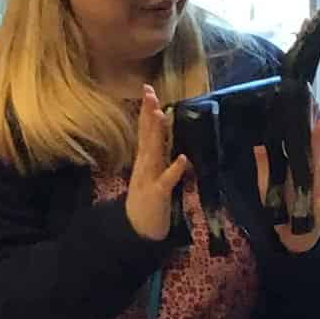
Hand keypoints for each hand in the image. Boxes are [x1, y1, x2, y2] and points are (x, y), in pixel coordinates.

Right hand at [126, 86, 187, 242]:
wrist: (137, 229)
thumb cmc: (148, 201)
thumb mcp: (152, 174)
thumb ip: (158, 155)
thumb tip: (164, 134)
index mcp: (145, 160)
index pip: (145, 130)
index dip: (146, 110)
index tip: (148, 89)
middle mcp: (145, 165)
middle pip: (146, 135)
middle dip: (148, 113)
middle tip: (149, 91)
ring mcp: (149, 178)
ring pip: (153, 152)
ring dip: (156, 133)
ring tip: (159, 113)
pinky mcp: (158, 194)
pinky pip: (167, 180)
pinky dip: (174, 169)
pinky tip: (182, 158)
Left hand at [259, 112, 319, 252]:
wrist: (293, 238)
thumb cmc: (283, 210)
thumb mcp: (268, 188)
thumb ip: (265, 168)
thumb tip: (258, 145)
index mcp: (298, 173)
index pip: (303, 149)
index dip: (306, 132)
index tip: (309, 112)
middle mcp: (310, 181)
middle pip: (314, 158)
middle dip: (319, 140)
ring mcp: (317, 196)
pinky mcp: (319, 214)